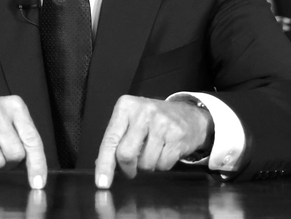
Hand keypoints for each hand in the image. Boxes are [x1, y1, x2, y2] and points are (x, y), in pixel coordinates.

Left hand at [94, 95, 211, 187]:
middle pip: (126, 154)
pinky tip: (164, 152)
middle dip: (127, 168)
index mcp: (126, 106)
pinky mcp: (177, 135)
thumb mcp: (131, 121)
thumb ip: (116, 140)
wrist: (189, 115)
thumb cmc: (153, 121)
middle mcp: (143, 112)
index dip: (104, 164)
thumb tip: (101, 166)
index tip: (101, 183)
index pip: (110, 140)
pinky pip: (163, 165)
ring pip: (145, 163)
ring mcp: (162, 123)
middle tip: (131, 169)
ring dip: (147, 166)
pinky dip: (161, 165)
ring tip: (152, 153)